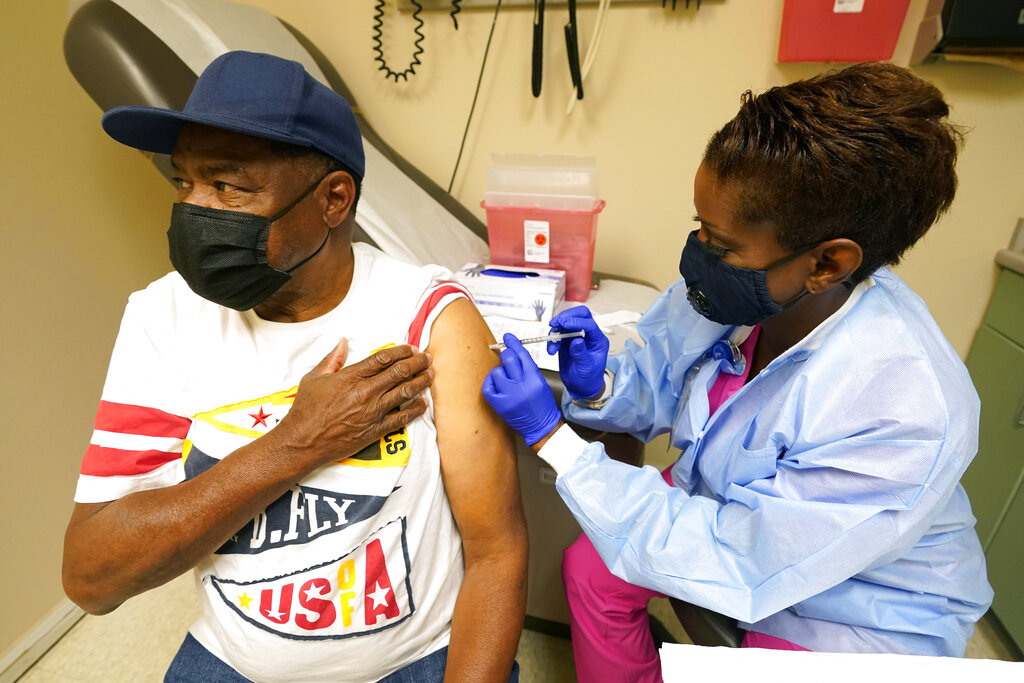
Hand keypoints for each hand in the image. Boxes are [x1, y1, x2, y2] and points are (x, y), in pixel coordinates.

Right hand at [281, 339, 433, 464]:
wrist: (303, 442)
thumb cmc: (306, 409)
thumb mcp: (314, 378)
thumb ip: (332, 359)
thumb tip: (343, 342)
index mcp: (351, 376)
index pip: (383, 358)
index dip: (401, 351)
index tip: (411, 348)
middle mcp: (365, 392)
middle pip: (399, 372)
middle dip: (417, 363)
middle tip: (428, 358)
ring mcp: (373, 411)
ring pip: (405, 392)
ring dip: (421, 381)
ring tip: (430, 375)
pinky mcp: (376, 430)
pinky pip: (403, 418)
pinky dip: (416, 409)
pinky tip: (423, 403)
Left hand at [482, 333, 562, 445]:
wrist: (541, 427)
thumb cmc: (542, 406)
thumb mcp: (540, 383)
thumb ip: (528, 369)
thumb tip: (514, 355)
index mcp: (534, 378)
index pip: (521, 354)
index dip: (513, 343)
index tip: (508, 337)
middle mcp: (522, 385)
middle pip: (508, 359)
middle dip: (506, 356)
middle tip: (506, 360)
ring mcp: (509, 395)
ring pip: (496, 372)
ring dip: (499, 373)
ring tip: (505, 381)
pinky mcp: (500, 405)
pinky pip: (488, 387)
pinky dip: (490, 383)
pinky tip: (496, 386)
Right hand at [548, 306, 608, 399]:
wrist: (580, 386)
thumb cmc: (588, 378)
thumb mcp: (586, 368)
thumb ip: (581, 353)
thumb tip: (577, 340)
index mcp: (598, 340)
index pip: (589, 324)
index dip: (577, 322)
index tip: (564, 324)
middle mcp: (588, 335)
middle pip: (580, 315)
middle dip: (567, 316)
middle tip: (556, 323)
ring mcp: (577, 336)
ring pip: (567, 322)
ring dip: (557, 329)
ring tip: (552, 343)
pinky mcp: (566, 341)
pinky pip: (558, 333)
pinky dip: (552, 338)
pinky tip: (551, 349)